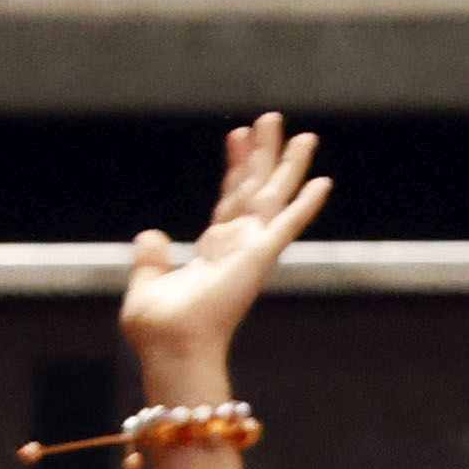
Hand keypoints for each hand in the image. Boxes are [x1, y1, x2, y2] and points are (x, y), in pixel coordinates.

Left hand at [116, 113, 331, 390]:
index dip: (234, 168)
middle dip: (264, 154)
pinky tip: (323, 182)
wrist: (172, 349)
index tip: (237, 136)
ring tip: (304, 134)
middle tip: (272, 119)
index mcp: (213, 253)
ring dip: (287, 165)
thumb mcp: (146, 285)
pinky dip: (305, 204)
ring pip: (273, 197)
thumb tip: (152, 233)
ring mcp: (251, 251)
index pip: (227, 201)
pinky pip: (286, 224)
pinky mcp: (259, 258)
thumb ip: (150, 259)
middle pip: (255, 190)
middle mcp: (237, 247)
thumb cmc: (158, 330)